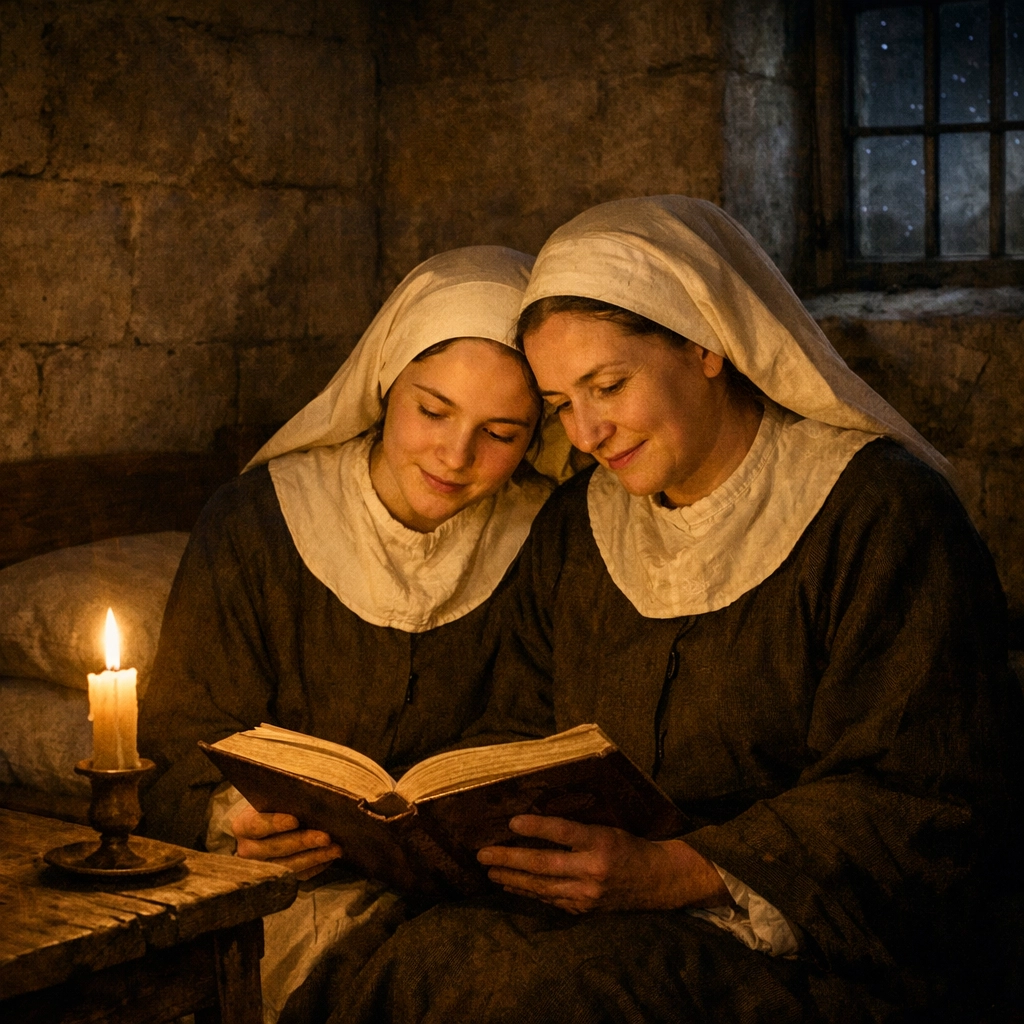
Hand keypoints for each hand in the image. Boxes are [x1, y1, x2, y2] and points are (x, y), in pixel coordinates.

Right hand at [231, 805, 342, 880]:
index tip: (295, 820)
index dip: (275, 823)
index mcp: (243, 826)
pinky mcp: (278, 877)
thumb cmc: (274, 804)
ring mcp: (262, 866)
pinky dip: (316, 866)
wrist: (269, 820)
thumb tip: (310, 796)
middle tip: (325, 837)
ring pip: (287, 866)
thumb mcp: (274, 797)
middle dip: (302, 842)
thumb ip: (285, 798)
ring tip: (335, 849)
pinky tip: (330, 857)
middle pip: (274, 848)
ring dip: (314, 858)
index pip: (255, 825)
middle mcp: (247, 850)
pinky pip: (298, 876)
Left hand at [477, 815, 730, 913]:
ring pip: (541, 887)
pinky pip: (549, 900)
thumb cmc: (628, 845)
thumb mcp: (607, 827)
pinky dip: (528, 892)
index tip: (511, 821)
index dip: (536, 827)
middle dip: (509, 860)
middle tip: (483, 854)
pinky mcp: (584, 908)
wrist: (657, 881)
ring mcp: (587, 893)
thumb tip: (535, 819)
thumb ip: (576, 827)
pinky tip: (511, 885)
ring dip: (512, 879)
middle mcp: (593, 870)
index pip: (563, 832)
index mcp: (601, 842)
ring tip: (490, 871)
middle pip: (544, 865)